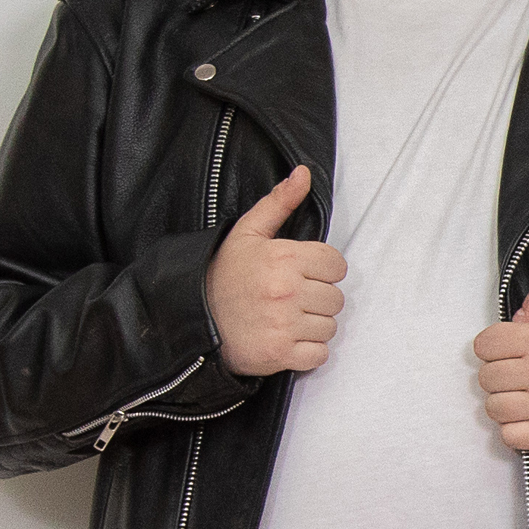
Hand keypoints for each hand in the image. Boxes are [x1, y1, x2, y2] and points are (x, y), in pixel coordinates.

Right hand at [205, 168, 345, 376]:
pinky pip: (319, 354)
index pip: (337, 265)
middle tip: (291, 299)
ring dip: (313, 326)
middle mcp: (287, 290)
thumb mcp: (247, 233)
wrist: (192, 320)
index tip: (304, 274)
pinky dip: (308, 351)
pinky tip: (287, 339)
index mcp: (284, 257)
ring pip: (330, 327)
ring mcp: (284, 324)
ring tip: (286, 319)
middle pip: (336, 298)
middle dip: (317, 299)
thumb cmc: (222, 276)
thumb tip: (304, 174)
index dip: (323, 270)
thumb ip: (280, 203)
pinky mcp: (280, 354)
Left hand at [473, 286, 528, 449]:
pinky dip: (513, 428)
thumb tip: (515, 318)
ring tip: (522, 394)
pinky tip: (528, 416)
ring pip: (495, 407)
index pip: (485, 345)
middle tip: (517, 370)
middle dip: (498, 371)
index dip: (493, 344)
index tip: (506, 347)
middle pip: (487, 377)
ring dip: (504, 400)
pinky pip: (510, 436)